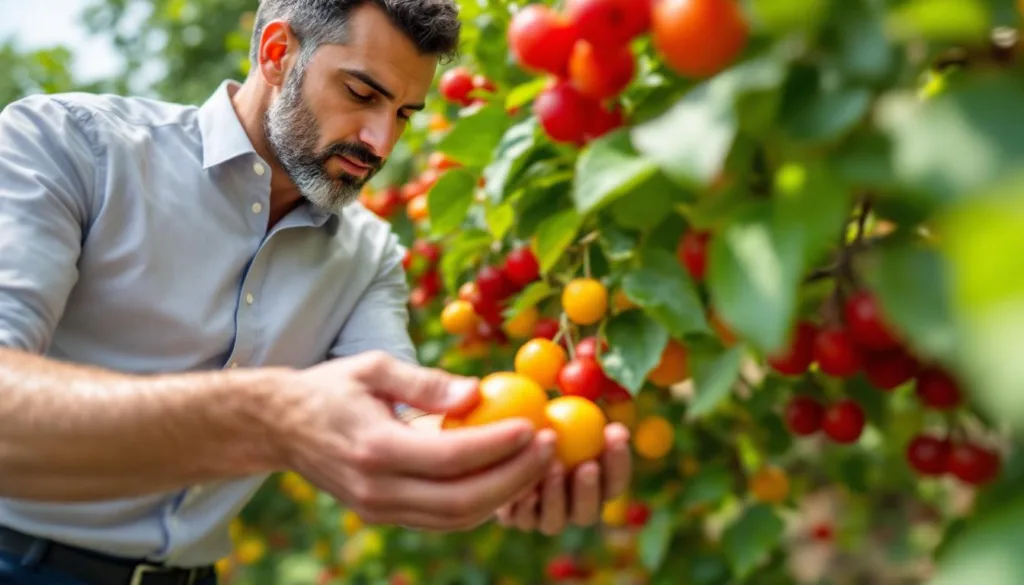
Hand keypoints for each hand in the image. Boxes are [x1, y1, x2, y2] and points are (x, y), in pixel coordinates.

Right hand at [274, 351, 556, 531]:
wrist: (280, 427)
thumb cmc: (331, 387)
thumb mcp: (374, 367)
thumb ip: (426, 383)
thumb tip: (477, 393)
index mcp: (374, 448)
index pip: (450, 457)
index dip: (498, 445)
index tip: (534, 425)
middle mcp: (376, 489)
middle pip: (461, 500)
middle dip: (514, 477)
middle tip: (549, 449)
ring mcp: (379, 509)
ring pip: (455, 518)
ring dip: (503, 496)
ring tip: (537, 464)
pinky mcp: (384, 515)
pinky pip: (441, 520)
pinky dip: (479, 504)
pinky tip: (505, 478)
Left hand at [494, 423, 630, 534]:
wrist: (504, 444)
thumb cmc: (542, 423)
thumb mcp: (561, 416)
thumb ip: (579, 411)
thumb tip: (597, 382)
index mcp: (595, 488)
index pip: (615, 482)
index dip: (620, 462)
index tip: (615, 433)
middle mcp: (573, 510)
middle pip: (589, 512)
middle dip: (590, 490)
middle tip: (587, 465)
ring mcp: (546, 519)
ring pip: (556, 521)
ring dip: (556, 496)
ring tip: (553, 467)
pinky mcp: (518, 520)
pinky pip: (522, 519)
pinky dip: (524, 506)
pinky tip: (524, 488)